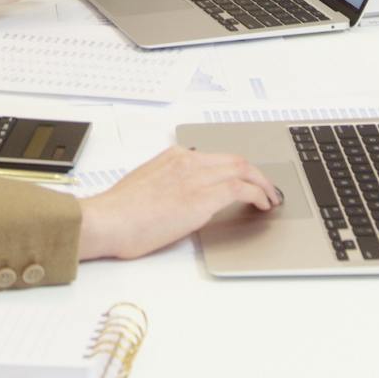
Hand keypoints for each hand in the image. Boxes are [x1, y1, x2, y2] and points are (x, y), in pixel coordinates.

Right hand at [77, 147, 280, 261]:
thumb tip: (182, 197)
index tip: (246, 180)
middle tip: (268, 189)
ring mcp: (195, 177)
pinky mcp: (202, 197)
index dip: (237, 169)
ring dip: (262, 184)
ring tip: (271, 198)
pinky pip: (241, 189)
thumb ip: (168, 184)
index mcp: (173, 157)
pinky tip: (262, 205)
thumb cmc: (119, 213)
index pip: (216, 158)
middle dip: (256, 173)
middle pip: (235, 159)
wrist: (108, 220)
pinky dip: (257, 194)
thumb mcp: (146, 186)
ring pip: (243, 170)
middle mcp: (187, 160)